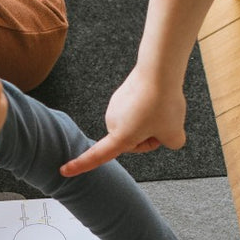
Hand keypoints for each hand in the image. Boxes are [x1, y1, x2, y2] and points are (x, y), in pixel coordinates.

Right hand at [60, 65, 187, 176]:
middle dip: (150, 136)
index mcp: (121, 136)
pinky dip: (149, 107)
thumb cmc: (164, 103)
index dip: (81, 165)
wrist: (159, 68)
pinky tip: (157, 97)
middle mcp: (112, 122)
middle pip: (133, 141)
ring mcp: (115, 107)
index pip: (98, 156)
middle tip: (165, 123)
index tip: (64, 171)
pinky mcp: (122, 95)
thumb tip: (167, 137)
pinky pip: (138, 110)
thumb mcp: (176, 134)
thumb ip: (172, 143)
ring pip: (136, 125)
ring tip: (162, 107)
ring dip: (151, 120)